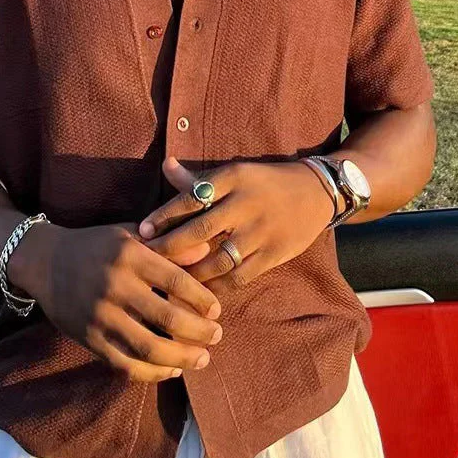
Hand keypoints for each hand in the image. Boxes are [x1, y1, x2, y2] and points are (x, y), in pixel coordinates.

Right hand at [8, 222, 222, 382]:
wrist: (45, 261)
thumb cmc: (96, 245)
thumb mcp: (130, 234)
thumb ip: (168, 246)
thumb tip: (207, 253)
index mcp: (129, 256)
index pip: (176, 281)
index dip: (201, 299)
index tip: (217, 310)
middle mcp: (115, 286)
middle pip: (167, 317)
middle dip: (199, 332)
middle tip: (217, 335)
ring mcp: (100, 316)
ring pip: (149, 347)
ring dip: (182, 358)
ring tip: (202, 359)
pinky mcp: (89, 339)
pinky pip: (125, 364)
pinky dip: (152, 373)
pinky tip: (171, 370)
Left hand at [139, 157, 333, 291]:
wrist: (316, 192)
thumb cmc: (265, 182)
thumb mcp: (235, 174)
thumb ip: (197, 179)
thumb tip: (164, 166)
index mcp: (233, 179)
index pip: (191, 197)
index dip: (163, 216)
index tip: (141, 232)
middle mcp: (246, 204)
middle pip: (201, 229)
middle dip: (171, 247)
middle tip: (147, 259)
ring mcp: (261, 231)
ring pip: (219, 258)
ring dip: (191, 272)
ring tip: (170, 280)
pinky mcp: (274, 254)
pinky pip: (240, 276)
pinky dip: (217, 286)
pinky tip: (200, 291)